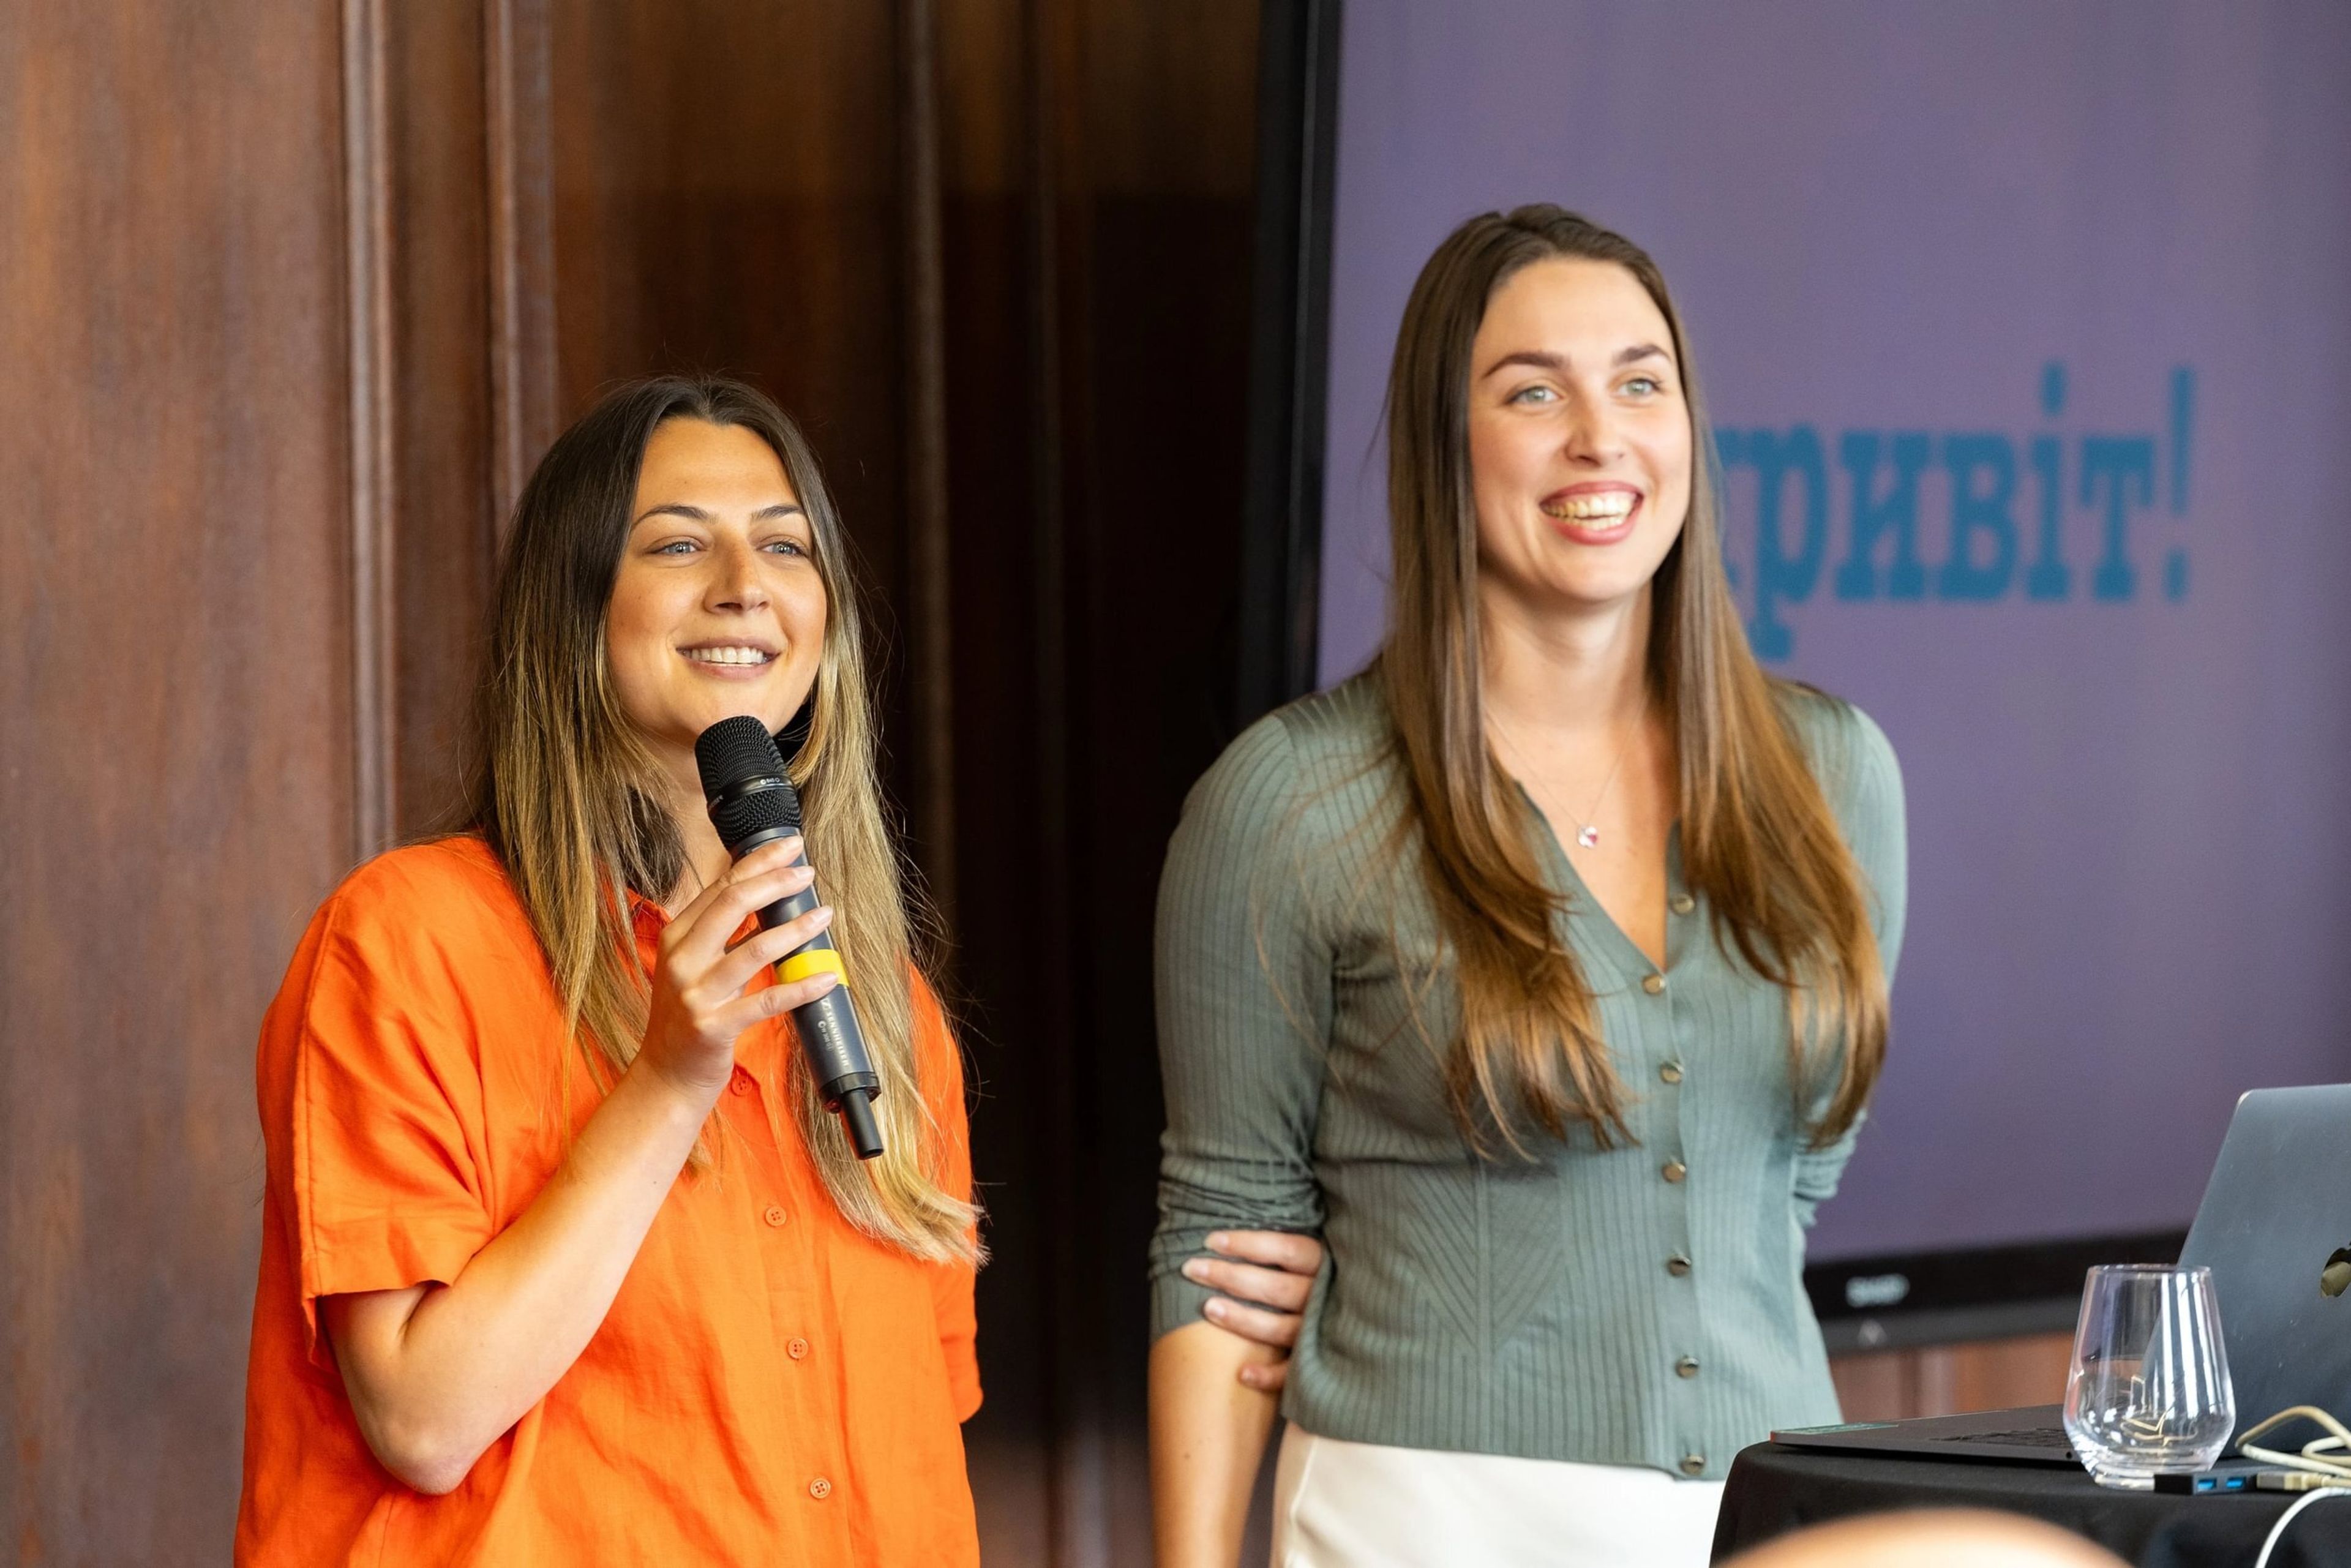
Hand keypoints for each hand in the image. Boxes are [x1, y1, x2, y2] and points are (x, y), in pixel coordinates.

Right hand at [637, 836, 838, 1100]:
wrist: (665, 1077)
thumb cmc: (688, 1019)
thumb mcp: (695, 968)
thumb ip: (721, 935)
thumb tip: (767, 898)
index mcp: (676, 938)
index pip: (720, 887)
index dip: (757, 862)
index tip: (789, 846)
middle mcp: (681, 960)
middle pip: (732, 904)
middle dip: (775, 881)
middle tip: (808, 871)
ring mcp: (695, 994)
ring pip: (753, 949)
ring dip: (795, 929)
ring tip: (825, 915)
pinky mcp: (714, 1027)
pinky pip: (767, 1001)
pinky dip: (801, 986)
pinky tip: (826, 976)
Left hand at [1181, 1229, 1324, 1391]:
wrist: (1366, 1329)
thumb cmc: (1327, 1282)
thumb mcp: (1318, 1258)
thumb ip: (1289, 1250)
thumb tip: (1231, 1236)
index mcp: (1328, 1264)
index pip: (1287, 1249)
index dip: (1248, 1243)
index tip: (1210, 1240)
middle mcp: (1327, 1298)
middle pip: (1276, 1288)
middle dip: (1231, 1277)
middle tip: (1192, 1269)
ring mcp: (1325, 1333)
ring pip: (1281, 1328)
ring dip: (1242, 1320)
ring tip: (1208, 1309)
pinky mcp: (1325, 1366)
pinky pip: (1295, 1374)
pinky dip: (1270, 1376)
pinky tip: (1243, 1374)